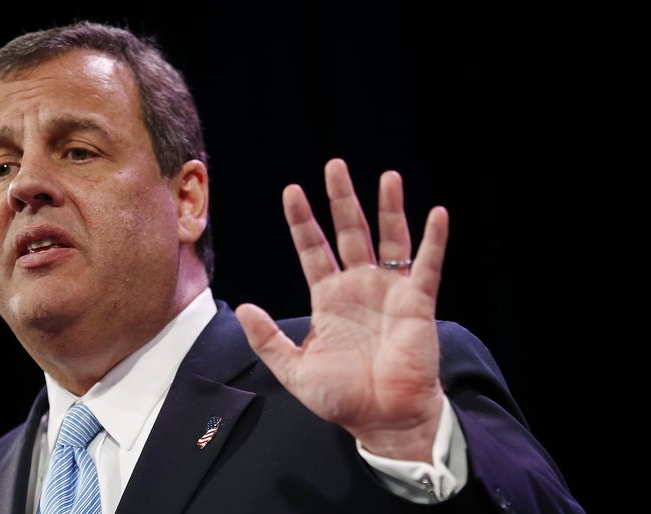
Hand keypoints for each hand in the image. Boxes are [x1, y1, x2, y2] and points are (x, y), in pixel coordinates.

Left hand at [236, 158, 448, 462]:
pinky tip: (437, 213)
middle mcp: (359, 286)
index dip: (302, 221)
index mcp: (329, 297)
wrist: (382, 420)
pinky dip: (434, 241)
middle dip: (342, 199)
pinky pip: (427, 266)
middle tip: (335, 166)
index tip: (292, 191)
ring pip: (390, 239)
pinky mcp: (417, 303)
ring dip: (389, 208)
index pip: (313, 248)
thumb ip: (268, 340)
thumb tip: (244, 308)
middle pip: (350, 232)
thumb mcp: (294, 370)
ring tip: (387, 176)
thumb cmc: (341, 398)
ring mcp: (389, 291)